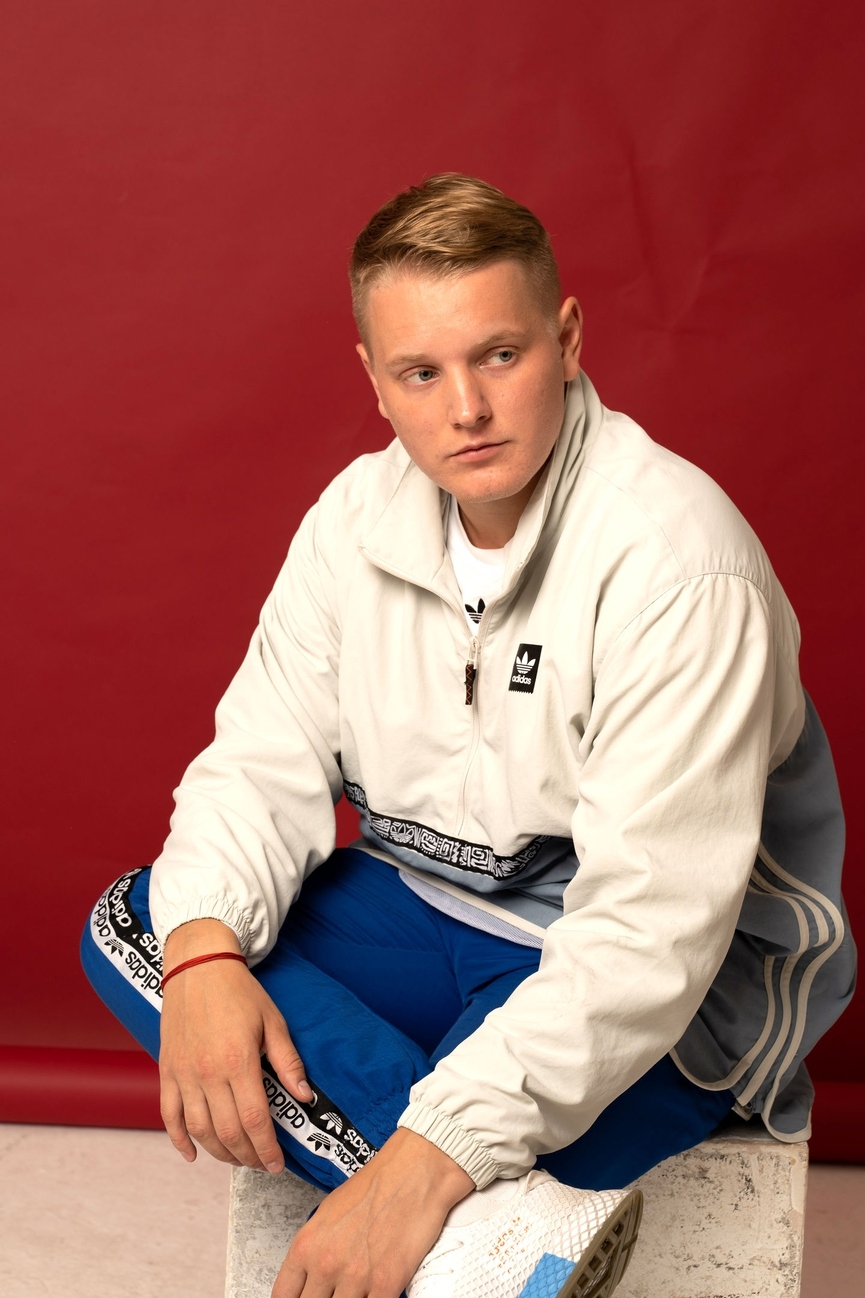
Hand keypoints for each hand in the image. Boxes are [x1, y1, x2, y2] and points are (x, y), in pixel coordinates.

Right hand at [159, 918, 309, 1172]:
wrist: (198, 965)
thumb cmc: (239, 991)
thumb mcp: (273, 1021)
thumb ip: (288, 1062)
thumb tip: (304, 1097)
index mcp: (238, 1061)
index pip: (254, 1120)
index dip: (266, 1148)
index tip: (276, 1164)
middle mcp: (208, 1073)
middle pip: (228, 1132)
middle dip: (247, 1156)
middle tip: (261, 1164)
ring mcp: (184, 1074)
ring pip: (199, 1130)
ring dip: (219, 1152)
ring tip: (237, 1159)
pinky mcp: (167, 1071)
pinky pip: (169, 1115)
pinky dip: (179, 1140)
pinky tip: (193, 1154)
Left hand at [273, 1128, 473, 1297]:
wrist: (414, 1171)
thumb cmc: (376, 1186)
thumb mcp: (329, 1213)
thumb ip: (315, 1250)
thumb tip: (311, 1278)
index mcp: (306, 1245)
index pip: (282, 1296)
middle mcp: (325, 1264)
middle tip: (335, 1292)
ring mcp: (355, 1277)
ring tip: (358, 1291)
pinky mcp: (386, 1284)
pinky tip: (377, 1295)